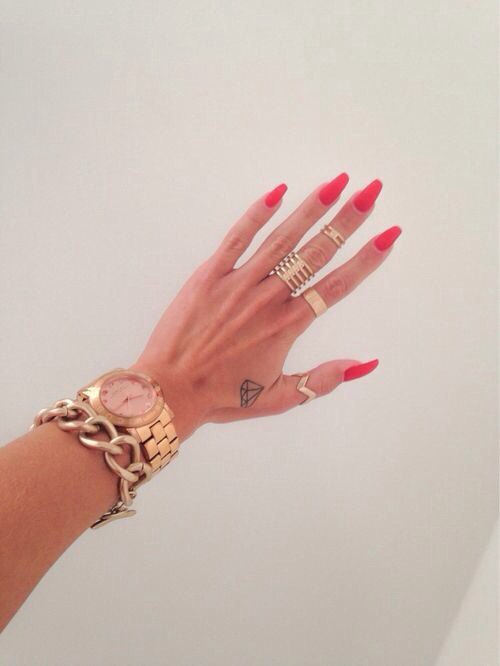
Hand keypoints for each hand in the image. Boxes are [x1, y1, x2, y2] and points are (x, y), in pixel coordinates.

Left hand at [129, 174, 400, 441]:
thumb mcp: (278, 397)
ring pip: (282, 239)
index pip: (336, 286)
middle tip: (371, 192)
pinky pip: (237, 237)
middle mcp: (268, 299)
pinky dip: (257, 213)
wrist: (169, 389)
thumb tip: (365, 365)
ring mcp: (238, 283)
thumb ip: (323, 380)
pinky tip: (278, 191)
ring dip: (311, 209)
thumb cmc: (221, 396)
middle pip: (316, 253)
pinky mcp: (209, 275)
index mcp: (287, 326)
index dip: (366, 259)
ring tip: (337, 183)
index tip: (388, 235)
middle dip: (347, 220)